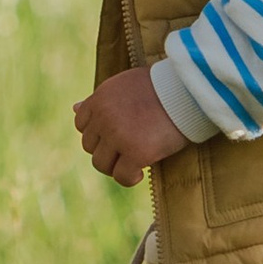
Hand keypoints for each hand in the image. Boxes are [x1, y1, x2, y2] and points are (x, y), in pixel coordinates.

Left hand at [75, 67, 188, 185]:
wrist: (188, 90)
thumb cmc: (161, 86)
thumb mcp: (124, 85)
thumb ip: (100, 99)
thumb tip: (74, 107)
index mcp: (100, 98)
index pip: (82, 124)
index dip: (98, 133)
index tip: (115, 136)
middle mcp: (104, 117)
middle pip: (90, 146)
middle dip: (107, 150)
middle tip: (128, 150)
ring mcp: (118, 136)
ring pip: (101, 164)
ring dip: (116, 166)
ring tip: (134, 161)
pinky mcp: (136, 152)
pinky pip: (122, 176)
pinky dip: (130, 178)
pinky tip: (142, 171)